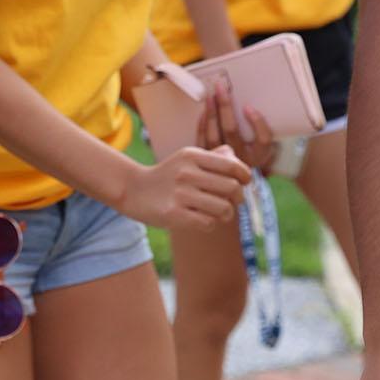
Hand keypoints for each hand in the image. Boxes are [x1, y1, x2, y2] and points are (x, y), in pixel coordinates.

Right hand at [118, 145, 249, 230]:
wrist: (134, 190)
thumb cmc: (168, 175)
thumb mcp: (187, 158)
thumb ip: (213, 157)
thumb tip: (237, 159)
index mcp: (192, 156)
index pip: (232, 165)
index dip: (245, 175)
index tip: (245, 182)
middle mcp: (186, 173)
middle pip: (232, 188)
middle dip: (238, 197)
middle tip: (232, 200)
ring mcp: (180, 194)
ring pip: (224, 208)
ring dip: (226, 214)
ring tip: (219, 212)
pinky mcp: (174, 214)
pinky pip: (208, 223)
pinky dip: (210, 223)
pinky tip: (202, 218)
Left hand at [198, 72, 279, 172]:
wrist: (232, 178)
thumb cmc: (250, 152)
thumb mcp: (260, 143)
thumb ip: (259, 128)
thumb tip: (248, 106)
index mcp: (259, 156)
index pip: (263, 140)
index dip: (257, 123)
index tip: (248, 107)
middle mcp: (241, 161)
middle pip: (232, 131)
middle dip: (225, 107)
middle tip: (220, 88)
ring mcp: (222, 162)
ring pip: (215, 136)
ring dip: (211, 113)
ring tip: (209, 96)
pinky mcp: (206, 161)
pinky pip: (202, 141)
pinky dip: (202, 126)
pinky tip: (203, 113)